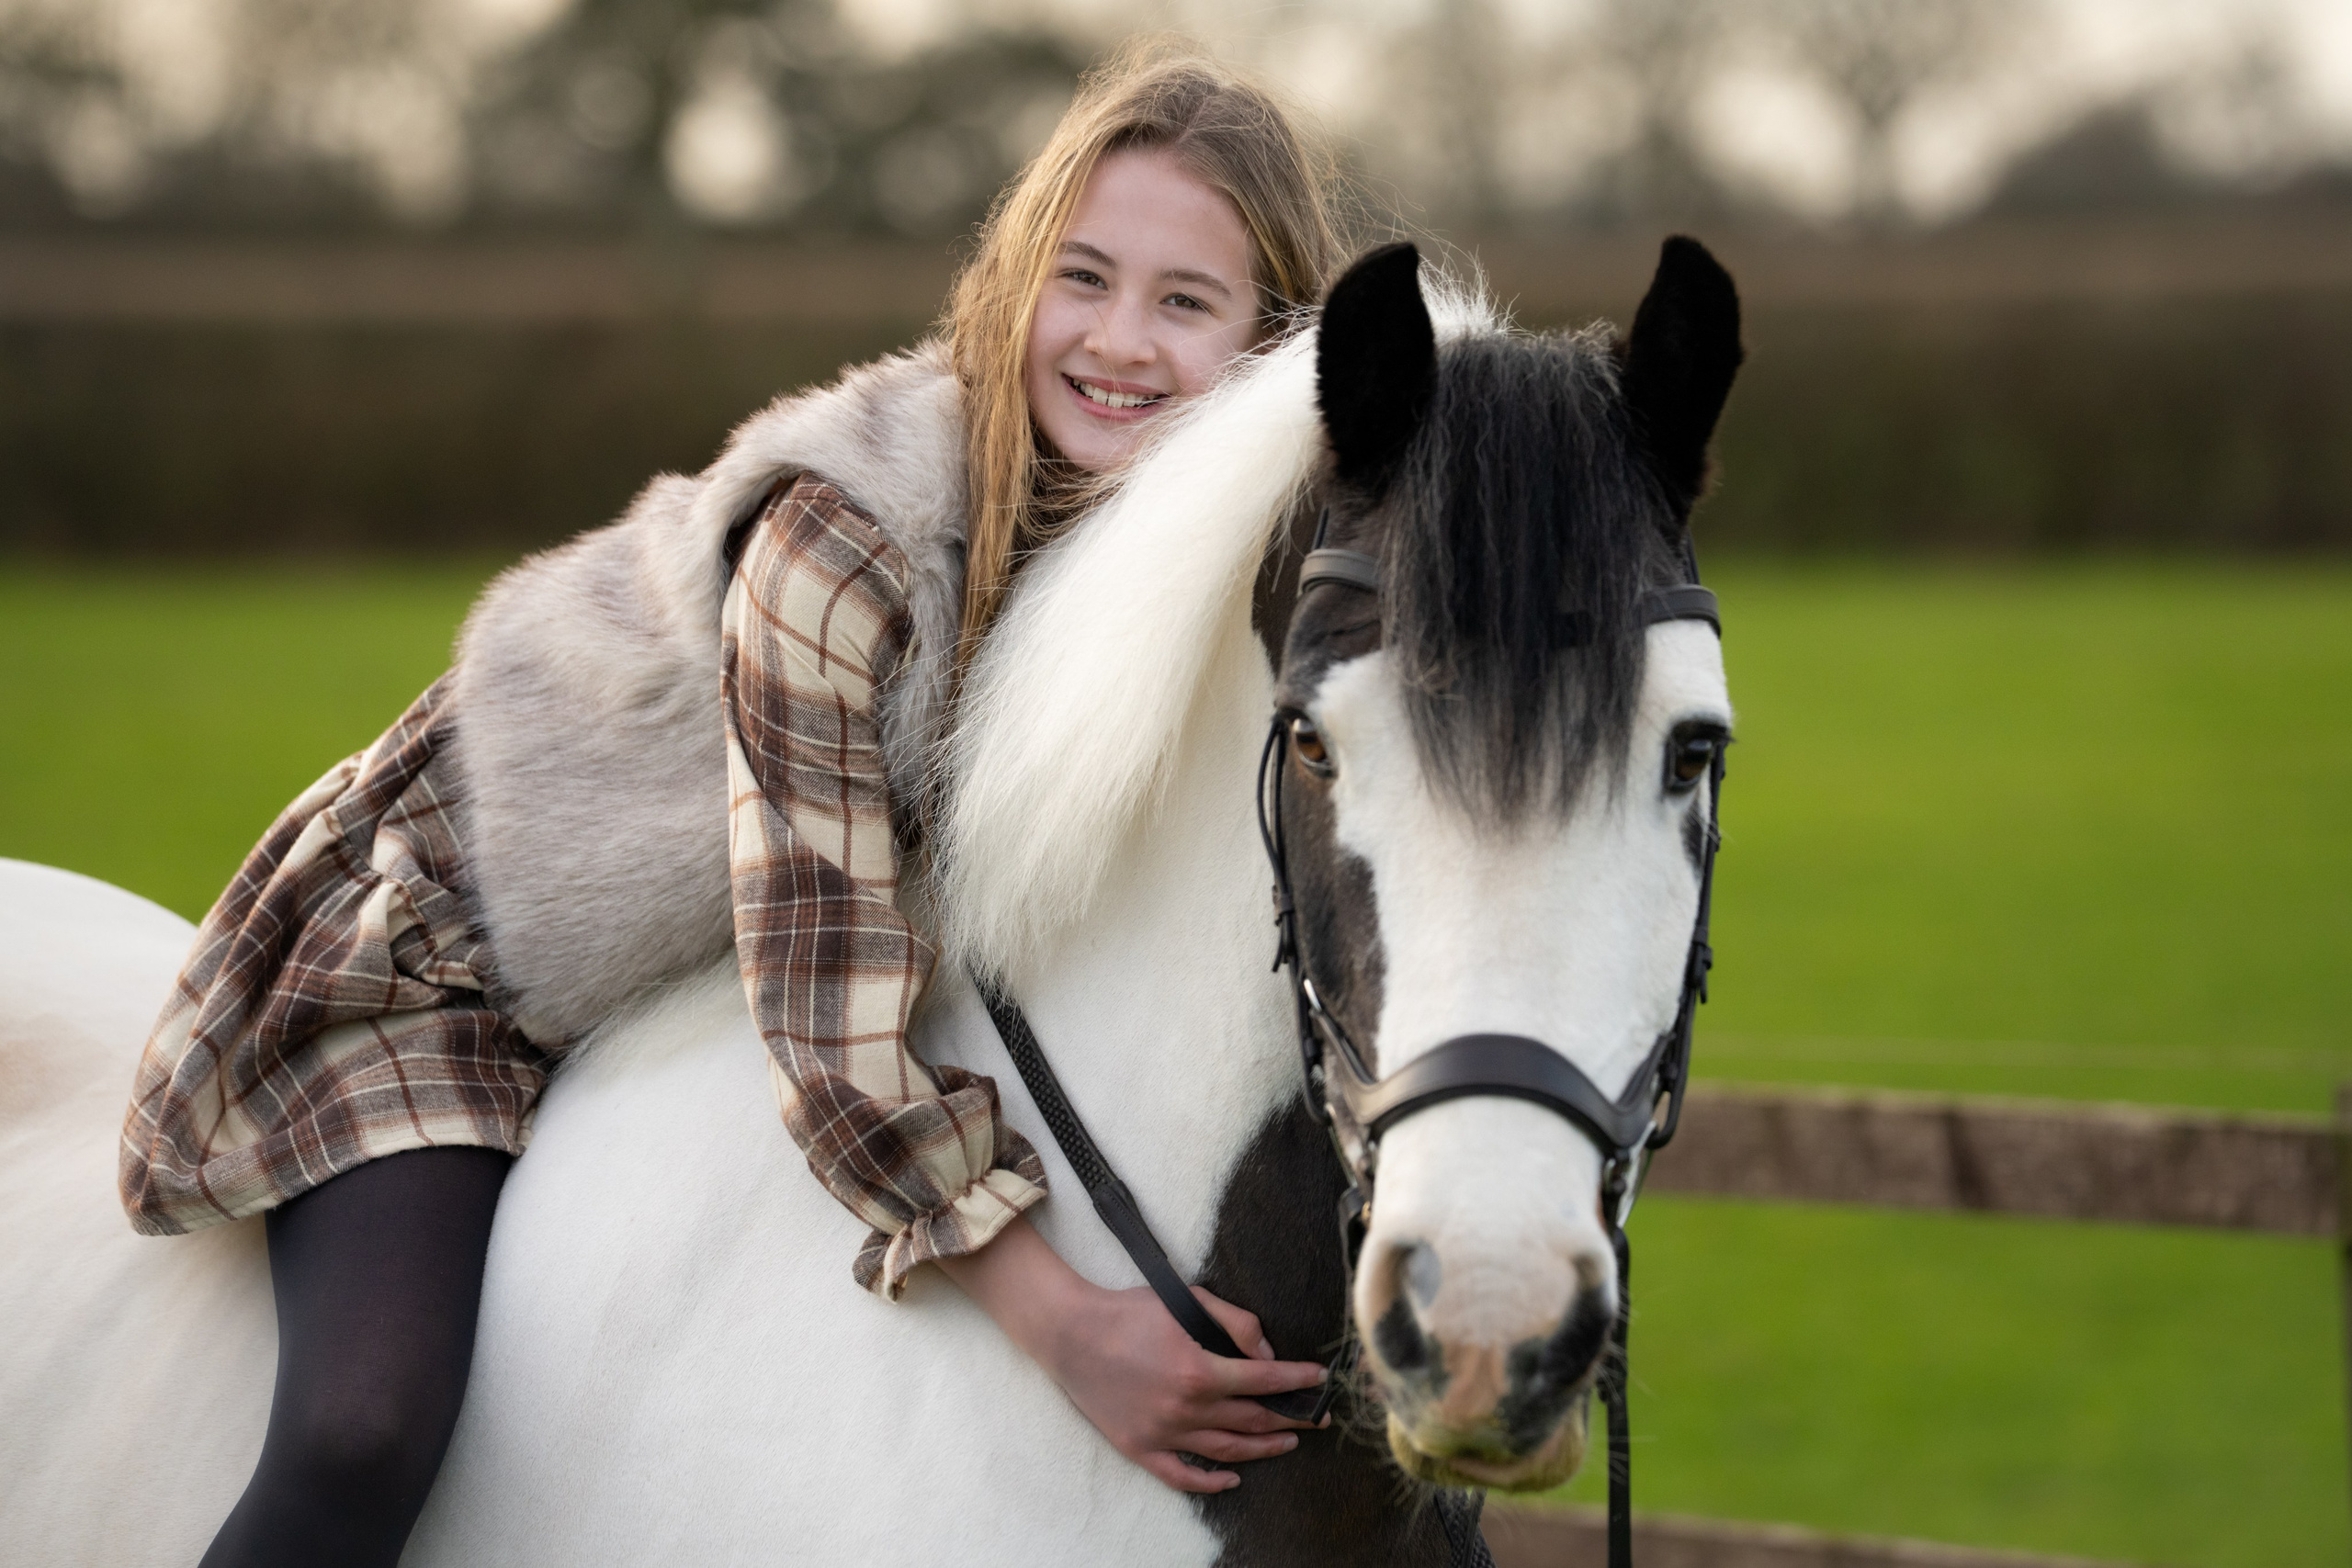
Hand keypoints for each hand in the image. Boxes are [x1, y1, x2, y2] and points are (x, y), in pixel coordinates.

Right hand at [938, 1218, 1328, 1492]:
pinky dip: (1210, 1482)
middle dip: (1292, 1417)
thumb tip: (1268, 1357)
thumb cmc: (1130, 1310)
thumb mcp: (1188, 1300)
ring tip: (1287, 1441)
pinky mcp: (1139, 1447)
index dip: (1299, 1380)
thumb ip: (1235, 1323)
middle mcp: (1186, 1408)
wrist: (1071, 1332)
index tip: (1321, 1378)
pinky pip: (1182, 1475)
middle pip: (1253, 1420)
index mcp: (1200, 1370)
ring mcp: (1162, 1433)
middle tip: (1316, 1416)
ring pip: (1227, 1450)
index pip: (1266, 1381)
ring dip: (1263, 1448)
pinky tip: (1232, 1479)